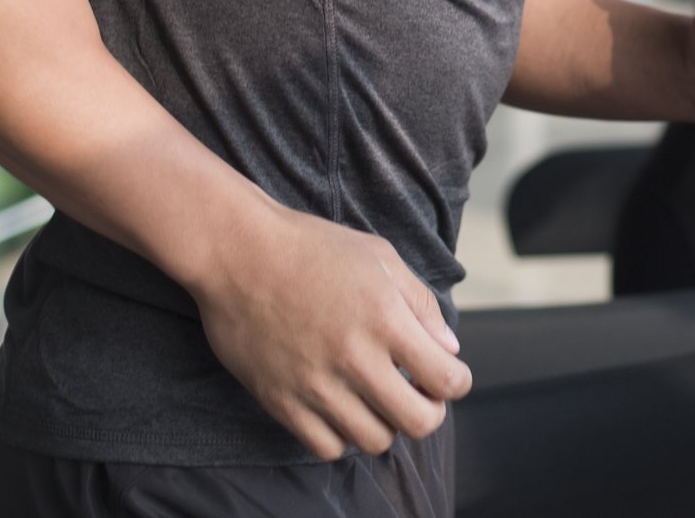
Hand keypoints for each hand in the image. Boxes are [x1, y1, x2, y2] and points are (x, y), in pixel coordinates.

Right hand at [187, 196, 471, 458]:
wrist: (238, 252)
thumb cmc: (312, 247)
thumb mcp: (380, 257)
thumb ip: (420, 303)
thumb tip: (449, 349)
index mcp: (386, 319)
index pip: (446, 380)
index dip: (456, 382)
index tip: (447, 375)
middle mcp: (355, 359)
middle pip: (418, 423)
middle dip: (429, 410)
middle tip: (419, 393)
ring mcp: (316, 385)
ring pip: (374, 441)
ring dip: (386, 424)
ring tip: (378, 399)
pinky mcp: (281, 401)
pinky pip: (327, 447)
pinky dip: (343, 436)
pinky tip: (342, 408)